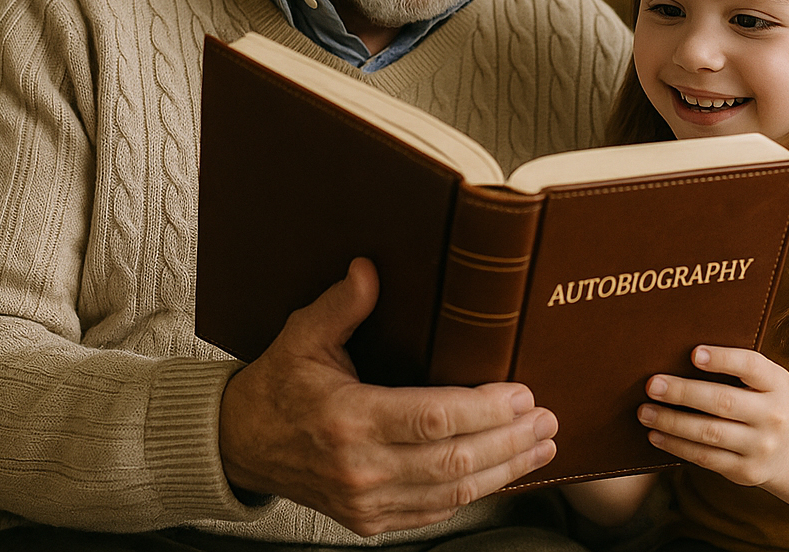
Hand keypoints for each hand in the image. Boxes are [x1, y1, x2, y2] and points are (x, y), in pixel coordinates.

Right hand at [218, 258, 558, 534]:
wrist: (240, 445)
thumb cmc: (277, 386)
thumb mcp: (302, 336)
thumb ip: (342, 305)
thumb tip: (371, 268)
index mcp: (347, 419)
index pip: (433, 419)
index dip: (485, 409)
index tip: (522, 393)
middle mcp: (359, 468)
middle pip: (454, 461)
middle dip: (511, 441)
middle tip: (547, 420)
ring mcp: (366, 502)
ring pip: (452, 492)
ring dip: (505, 471)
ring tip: (542, 446)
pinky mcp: (370, 521)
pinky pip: (434, 511)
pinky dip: (473, 493)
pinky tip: (502, 473)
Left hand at [637, 345, 788, 487]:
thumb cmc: (760, 401)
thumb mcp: (763, 381)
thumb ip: (735, 368)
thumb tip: (677, 354)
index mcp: (777, 383)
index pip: (751, 366)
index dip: (723, 359)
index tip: (694, 354)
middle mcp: (774, 415)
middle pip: (723, 401)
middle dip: (683, 393)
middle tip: (652, 385)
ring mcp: (761, 446)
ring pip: (709, 433)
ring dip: (672, 422)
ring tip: (645, 412)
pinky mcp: (746, 471)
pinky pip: (705, 457)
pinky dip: (677, 446)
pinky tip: (656, 435)